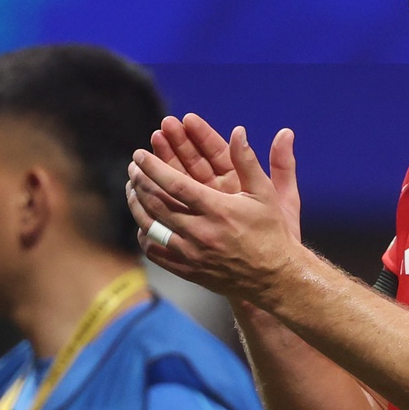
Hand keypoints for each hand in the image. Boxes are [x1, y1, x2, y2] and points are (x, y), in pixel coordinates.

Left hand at [127, 123, 306, 302]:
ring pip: (151, 227)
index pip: (175, 184)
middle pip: (157, 203)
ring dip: (137, 206)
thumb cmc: (272, 232)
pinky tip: (143, 222)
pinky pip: (155, 252)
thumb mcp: (266, 194)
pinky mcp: (188, 270)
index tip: (139, 155)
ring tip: (133, 189)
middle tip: (133, 168)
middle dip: (140, 182)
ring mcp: (192, 254)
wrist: (275, 278)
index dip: (153, 167)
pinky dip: (144, 235)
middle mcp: (202, 232)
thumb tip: (238, 132)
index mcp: (219, 210)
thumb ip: (248, 162)